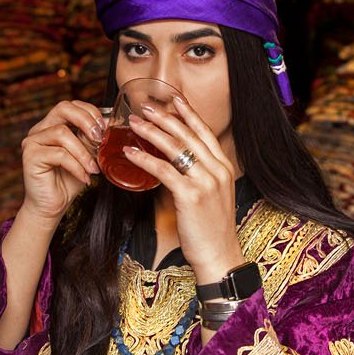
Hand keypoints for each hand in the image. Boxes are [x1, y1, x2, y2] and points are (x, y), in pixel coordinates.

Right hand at [18, 100, 104, 222]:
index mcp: (53, 125)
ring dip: (84, 152)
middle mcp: (40, 129)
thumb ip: (92, 139)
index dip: (90, 112)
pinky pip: (59, 154)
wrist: (54, 204)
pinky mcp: (30, 156)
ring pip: (62, 133)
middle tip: (100, 139)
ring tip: (94, 168)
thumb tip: (107, 125)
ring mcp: (32, 141)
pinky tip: (85, 177)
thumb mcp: (88, 155)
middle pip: (63, 108)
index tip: (105, 128)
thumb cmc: (71, 179)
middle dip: (86, 121)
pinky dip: (77, 166)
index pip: (71, 105)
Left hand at [123, 96, 243, 280]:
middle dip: (164, 117)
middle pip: (188, 134)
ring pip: (175, 147)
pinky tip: (130, 153)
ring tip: (133, 123)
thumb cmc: (211, 229)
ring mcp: (206, 182)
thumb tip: (169, 166)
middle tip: (145, 106)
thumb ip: (196, 177)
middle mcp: (218, 170)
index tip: (173, 99)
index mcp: (224, 167)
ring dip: (151, 132)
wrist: (219, 255)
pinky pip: (163, 170)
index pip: (205, 132)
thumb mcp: (211, 196)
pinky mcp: (191, 195)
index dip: (188, 113)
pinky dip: (144, 159)